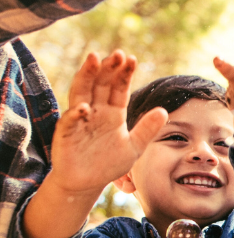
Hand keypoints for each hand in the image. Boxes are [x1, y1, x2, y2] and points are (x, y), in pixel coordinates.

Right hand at [48, 52, 167, 198]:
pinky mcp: (66, 134)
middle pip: (100, 84)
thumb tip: (164, 110)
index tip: (132, 59)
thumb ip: (147, 129)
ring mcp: (79, 120)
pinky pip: (70, 121)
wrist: (87, 183)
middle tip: (117, 54)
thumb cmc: (108, 163)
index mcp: (112, 112)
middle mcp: (95, 111)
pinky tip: (84, 107)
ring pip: (82, 93)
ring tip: (94, 59)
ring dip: (86, 76)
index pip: (118, 88)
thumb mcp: (134, 147)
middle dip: (108, 68)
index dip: (124, 74)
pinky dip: (76, 113)